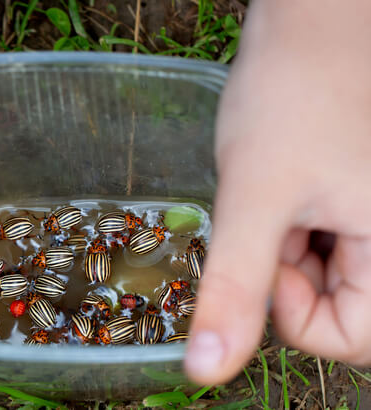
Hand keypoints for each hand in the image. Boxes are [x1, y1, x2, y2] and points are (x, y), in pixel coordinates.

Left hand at [185, 0, 370, 383]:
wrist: (312, 17)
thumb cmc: (292, 92)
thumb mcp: (254, 197)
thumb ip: (236, 288)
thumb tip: (205, 371)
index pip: (353, 340)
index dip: (293, 312)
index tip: (265, 255)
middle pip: (340, 305)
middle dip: (287, 272)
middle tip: (270, 216)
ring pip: (327, 272)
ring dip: (287, 245)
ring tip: (278, 191)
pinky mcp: (358, 196)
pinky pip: (325, 238)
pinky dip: (294, 224)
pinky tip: (285, 184)